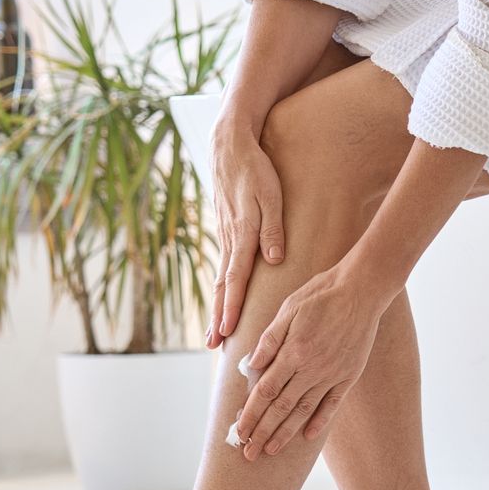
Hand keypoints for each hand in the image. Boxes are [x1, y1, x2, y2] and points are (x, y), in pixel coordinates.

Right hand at [206, 120, 285, 347]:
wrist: (228, 144)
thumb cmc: (255, 168)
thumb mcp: (270, 195)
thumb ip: (273, 228)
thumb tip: (274, 259)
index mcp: (241, 234)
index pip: (235, 279)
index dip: (232, 306)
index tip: (229, 331)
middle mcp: (229, 239)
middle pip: (222, 287)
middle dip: (218, 317)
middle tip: (213, 345)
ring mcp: (225, 235)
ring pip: (220, 279)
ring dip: (217, 307)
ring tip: (214, 332)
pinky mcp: (226, 230)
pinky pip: (222, 266)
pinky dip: (221, 288)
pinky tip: (222, 300)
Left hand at [233, 263, 394, 459]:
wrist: (362, 289)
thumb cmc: (321, 294)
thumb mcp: (288, 308)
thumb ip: (269, 339)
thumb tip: (251, 365)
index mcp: (293, 352)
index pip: (265, 391)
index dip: (250, 414)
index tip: (239, 432)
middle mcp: (312, 368)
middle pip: (282, 407)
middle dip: (263, 432)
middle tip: (249, 454)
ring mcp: (332, 373)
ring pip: (304, 410)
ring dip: (286, 433)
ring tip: (271, 450)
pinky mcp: (349, 374)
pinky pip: (333, 403)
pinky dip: (320, 421)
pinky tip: (308, 436)